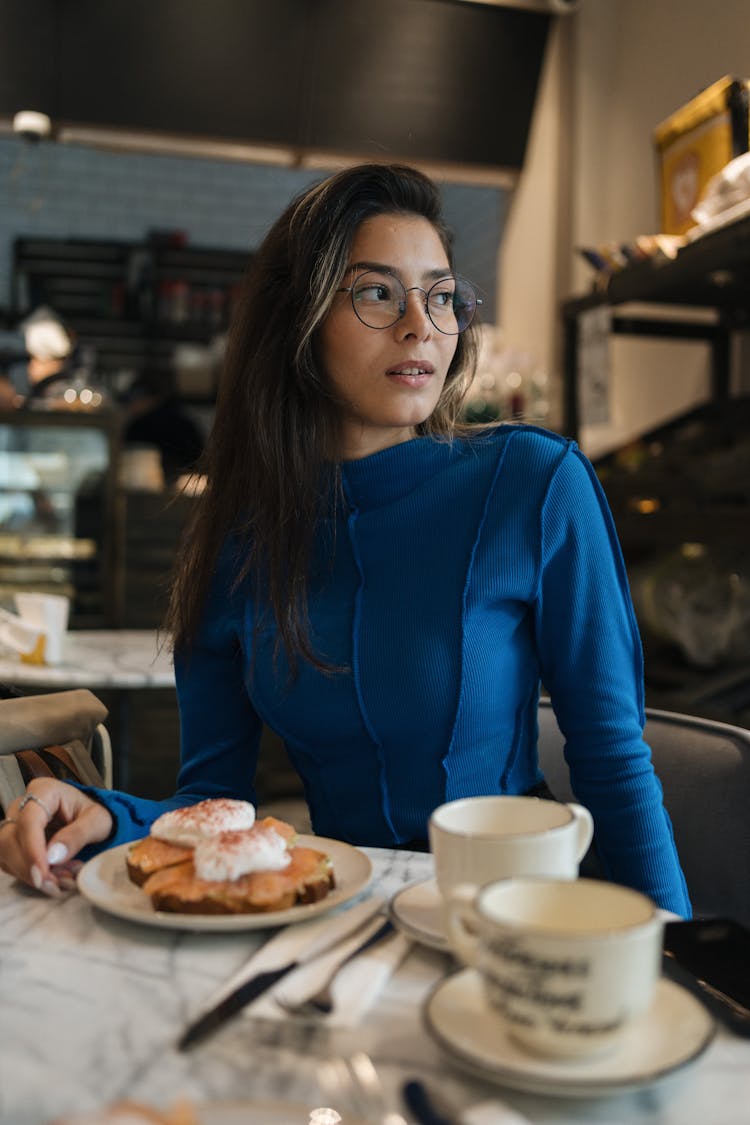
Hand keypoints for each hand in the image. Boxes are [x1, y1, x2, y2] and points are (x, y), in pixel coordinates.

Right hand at [0, 780, 112, 894]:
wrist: (90, 820)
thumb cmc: (94, 815)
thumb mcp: (98, 821)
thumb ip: (78, 835)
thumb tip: (52, 857)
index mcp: (44, 791)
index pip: (28, 821)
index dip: (32, 850)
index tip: (43, 874)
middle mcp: (22, 805)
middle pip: (10, 839)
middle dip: (30, 868)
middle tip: (56, 885)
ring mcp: (14, 823)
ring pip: (5, 853)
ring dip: (30, 874)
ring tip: (61, 881)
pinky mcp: (12, 842)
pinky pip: (9, 863)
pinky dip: (29, 876)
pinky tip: (54, 878)